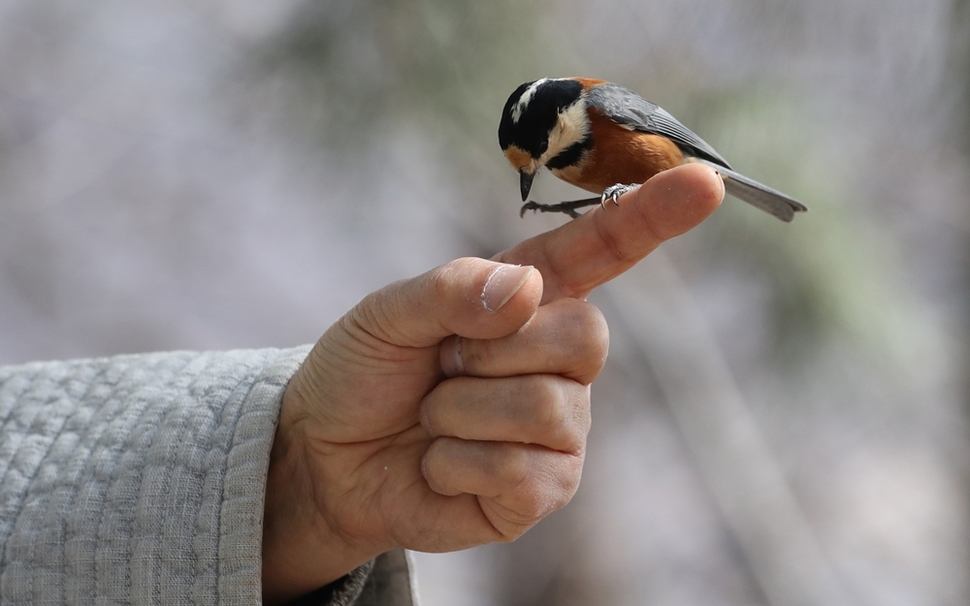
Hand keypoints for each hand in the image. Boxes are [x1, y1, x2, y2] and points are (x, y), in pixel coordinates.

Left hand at [261, 164, 723, 602]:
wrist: (328, 458)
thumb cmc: (364, 374)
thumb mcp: (388, 313)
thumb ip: (452, 290)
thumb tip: (529, 292)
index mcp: (528, 299)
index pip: (602, 252)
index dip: (653, 216)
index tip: (705, 181)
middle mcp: (558, 361)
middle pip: (587, 335)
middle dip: (491, 351)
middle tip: (441, 364)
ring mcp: (559, 429)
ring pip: (547, 408)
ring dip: (460, 413)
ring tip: (433, 418)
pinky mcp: (543, 489)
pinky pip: (523, 473)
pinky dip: (456, 466)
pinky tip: (439, 465)